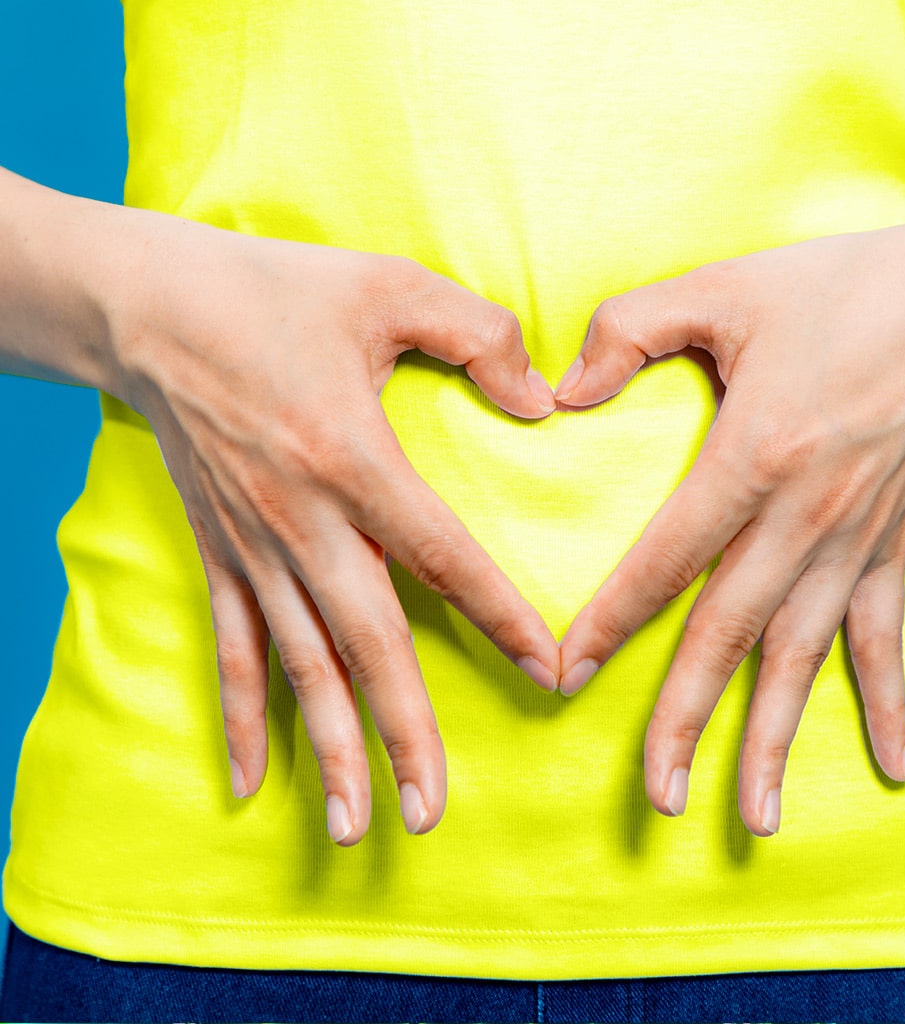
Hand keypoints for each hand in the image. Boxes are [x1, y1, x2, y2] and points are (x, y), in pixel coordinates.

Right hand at [110, 212, 561, 843]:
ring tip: (356, 827)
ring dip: (329, 749)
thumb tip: (543, 400)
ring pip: (300, 665)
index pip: (443, 556)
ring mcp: (253, 545)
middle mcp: (301, 519)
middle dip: (404, 730)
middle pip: (365, 643)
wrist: (149, 307)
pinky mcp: (218, 552)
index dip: (500, 616)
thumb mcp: (389, 286)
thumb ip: (479, 336)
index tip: (548, 670)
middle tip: (431, 811)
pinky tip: (250, 781)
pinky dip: (243, 716)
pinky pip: (232, 648)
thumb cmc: (274, 291)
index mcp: (352, 457)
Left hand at [554, 209, 904, 836]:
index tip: (565, 674)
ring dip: (776, 737)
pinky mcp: (891, 545)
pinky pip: (886, 636)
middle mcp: (806, 516)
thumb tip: (561, 392)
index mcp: (755, 455)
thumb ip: (628, 330)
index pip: (665, 559)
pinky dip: (887, 702)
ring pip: (803, 655)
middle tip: (656, 795)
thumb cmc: (837, 289)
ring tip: (756, 817)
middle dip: (687, 717)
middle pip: (730, 633)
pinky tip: (893, 767)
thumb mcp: (721, 287)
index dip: (611, 620)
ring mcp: (855, 540)